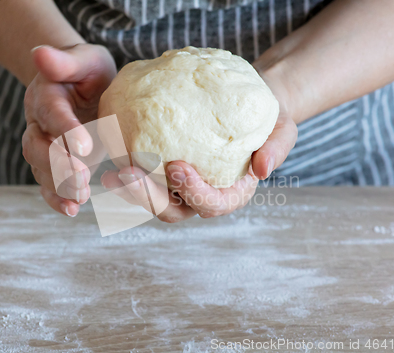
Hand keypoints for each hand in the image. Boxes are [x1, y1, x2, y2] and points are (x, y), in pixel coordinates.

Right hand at [22, 44, 116, 216]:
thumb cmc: (88, 72)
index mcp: (46, 96)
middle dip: (57, 164)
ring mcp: (47, 146)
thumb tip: (39, 53)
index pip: (52, 113)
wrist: (84, 87)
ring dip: (59, 186)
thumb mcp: (85, 59)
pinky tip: (71, 209)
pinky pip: (49, 184)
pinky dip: (57, 198)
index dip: (64, 128)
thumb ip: (65, 61)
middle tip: (80, 177)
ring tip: (79, 198)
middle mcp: (40, 124)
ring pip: (42, 170)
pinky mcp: (57, 163)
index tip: (83, 144)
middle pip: (38, 147)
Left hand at [100, 67, 297, 222]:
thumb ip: (277, 147)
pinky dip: (126, 171)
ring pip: (151, 199)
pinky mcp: (163, 168)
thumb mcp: (283, 128)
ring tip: (111, 175)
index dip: (193, 193)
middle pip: (173, 209)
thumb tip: (263, 169)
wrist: (245, 104)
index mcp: (230, 193)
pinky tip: (110, 152)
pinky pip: (143, 175)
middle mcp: (201, 194)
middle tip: (128, 175)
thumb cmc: (267, 119)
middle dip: (149, 199)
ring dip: (130, 191)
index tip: (176, 166)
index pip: (212, 204)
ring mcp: (179, 185)